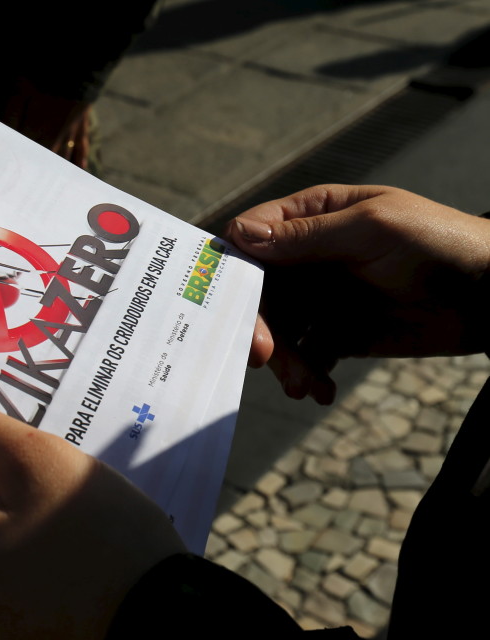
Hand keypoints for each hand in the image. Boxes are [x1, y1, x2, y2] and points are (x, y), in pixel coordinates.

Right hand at [228, 184, 489, 402]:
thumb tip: (241, 235)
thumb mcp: (372, 229)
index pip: (249, 238)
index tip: (234, 305)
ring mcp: (321, 296)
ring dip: (284, 359)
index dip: (234, 271)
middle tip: (267, 357)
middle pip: (257, 291)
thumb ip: (306, 235)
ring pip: (277, 329)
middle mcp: (307, 256)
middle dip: (259, 326)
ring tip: (305, 383)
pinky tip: (320, 389)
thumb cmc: (440, 243)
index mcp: (311, 216)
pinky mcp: (338, 334)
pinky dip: (306, 374)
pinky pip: (304, 355)